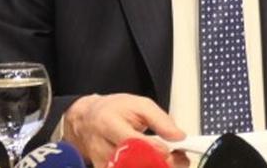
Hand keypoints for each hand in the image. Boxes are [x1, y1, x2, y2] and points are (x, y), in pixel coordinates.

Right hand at [62, 93, 185, 166]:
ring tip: (168, 160)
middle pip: (131, 163)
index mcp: (109, 124)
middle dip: (158, 164)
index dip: (154, 150)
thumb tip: (179, 136)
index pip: (132, 142)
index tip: (172, 151)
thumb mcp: (140, 105)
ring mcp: (101, 162)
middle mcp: (102, 146)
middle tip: (176, 159)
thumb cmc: (113, 110)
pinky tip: (154, 164)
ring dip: (153, 167)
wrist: (87, 119)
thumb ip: (161, 120)